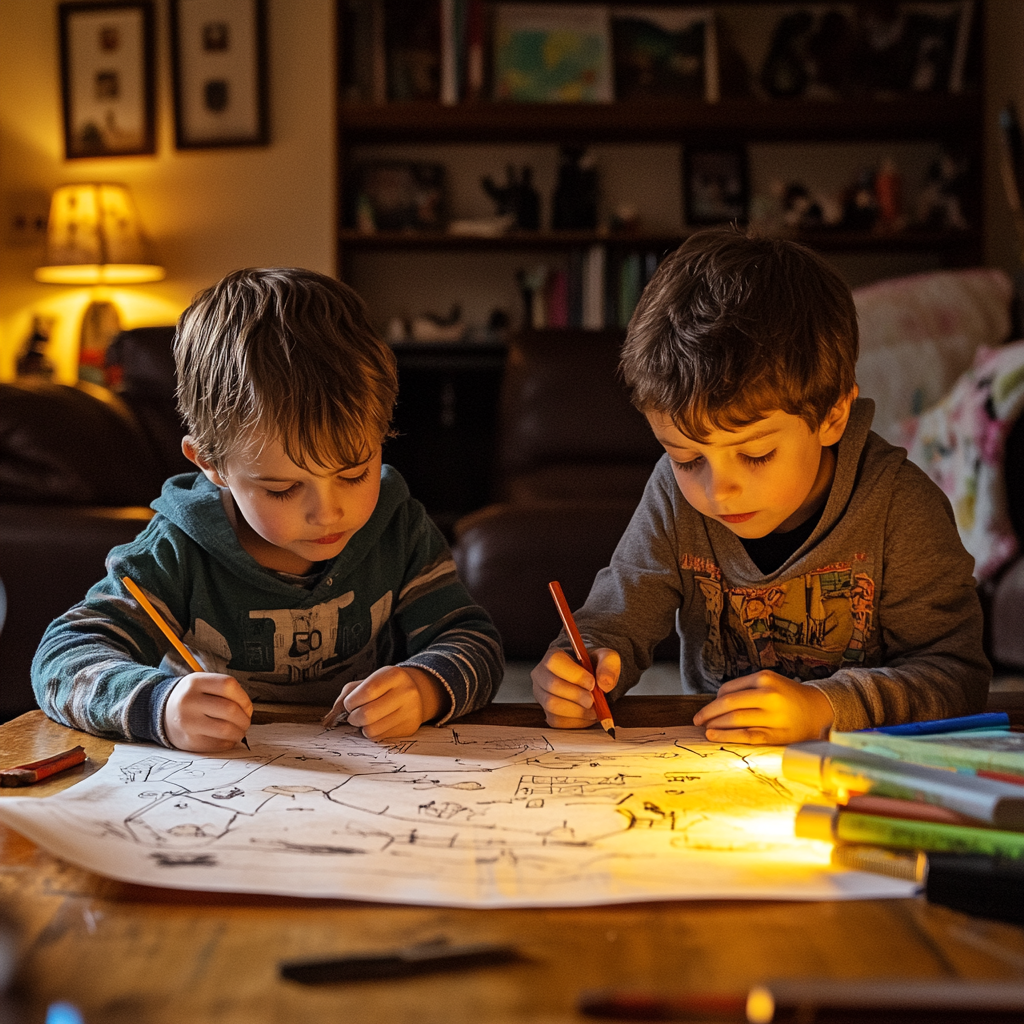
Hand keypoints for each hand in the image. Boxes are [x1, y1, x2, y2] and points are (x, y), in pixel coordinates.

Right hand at [164, 673, 252, 751]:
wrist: (162, 713)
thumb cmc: (193, 698)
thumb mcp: (203, 684)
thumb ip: (225, 691)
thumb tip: (248, 712)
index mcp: (196, 682)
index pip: (228, 685)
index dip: (244, 698)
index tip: (247, 707)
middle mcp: (189, 701)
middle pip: (230, 709)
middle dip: (245, 719)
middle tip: (246, 723)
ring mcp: (187, 722)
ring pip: (225, 729)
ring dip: (239, 733)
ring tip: (239, 732)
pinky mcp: (188, 741)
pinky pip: (217, 744)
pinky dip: (228, 743)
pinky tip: (227, 739)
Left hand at [321, 665, 443, 740]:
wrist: (417, 693)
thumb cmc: (385, 687)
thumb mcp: (368, 681)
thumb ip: (347, 695)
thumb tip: (329, 719)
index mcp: (394, 675)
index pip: (367, 691)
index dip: (351, 702)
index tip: (349, 704)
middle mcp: (406, 692)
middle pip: (367, 714)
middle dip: (353, 718)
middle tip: (353, 715)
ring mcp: (410, 712)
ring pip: (372, 730)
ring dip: (362, 728)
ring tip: (366, 720)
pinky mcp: (409, 728)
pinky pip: (380, 738)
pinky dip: (372, 733)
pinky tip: (377, 724)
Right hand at [531, 646, 619, 728]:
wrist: (591, 680)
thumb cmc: (594, 666)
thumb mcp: (606, 659)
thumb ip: (608, 665)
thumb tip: (605, 683)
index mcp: (554, 656)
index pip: (555, 662)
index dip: (574, 675)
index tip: (592, 684)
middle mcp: (542, 674)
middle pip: (552, 685)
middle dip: (576, 696)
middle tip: (593, 700)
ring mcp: (541, 695)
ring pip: (553, 706)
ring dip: (577, 711)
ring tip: (593, 709)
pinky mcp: (547, 713)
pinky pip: (557, 721)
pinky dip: (576, 721)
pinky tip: (587, 715)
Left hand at [692, 671, 833, 744]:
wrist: (819, 710)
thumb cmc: (788, 696)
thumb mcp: (769, 682)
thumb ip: (745, 689)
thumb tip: (716, 702)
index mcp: (764, 679)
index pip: (728, 689)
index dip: (714, 700)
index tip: (708, 708)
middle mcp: (769, 695)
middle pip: (728, 704)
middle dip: (708, 712)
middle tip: (697, 719)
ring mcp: (773, 716)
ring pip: (735, 720)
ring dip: (715, 725)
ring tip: (705, 729)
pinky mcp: (777, 734)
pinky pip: (747, 736)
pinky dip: (728, 736)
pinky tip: (714, 736)